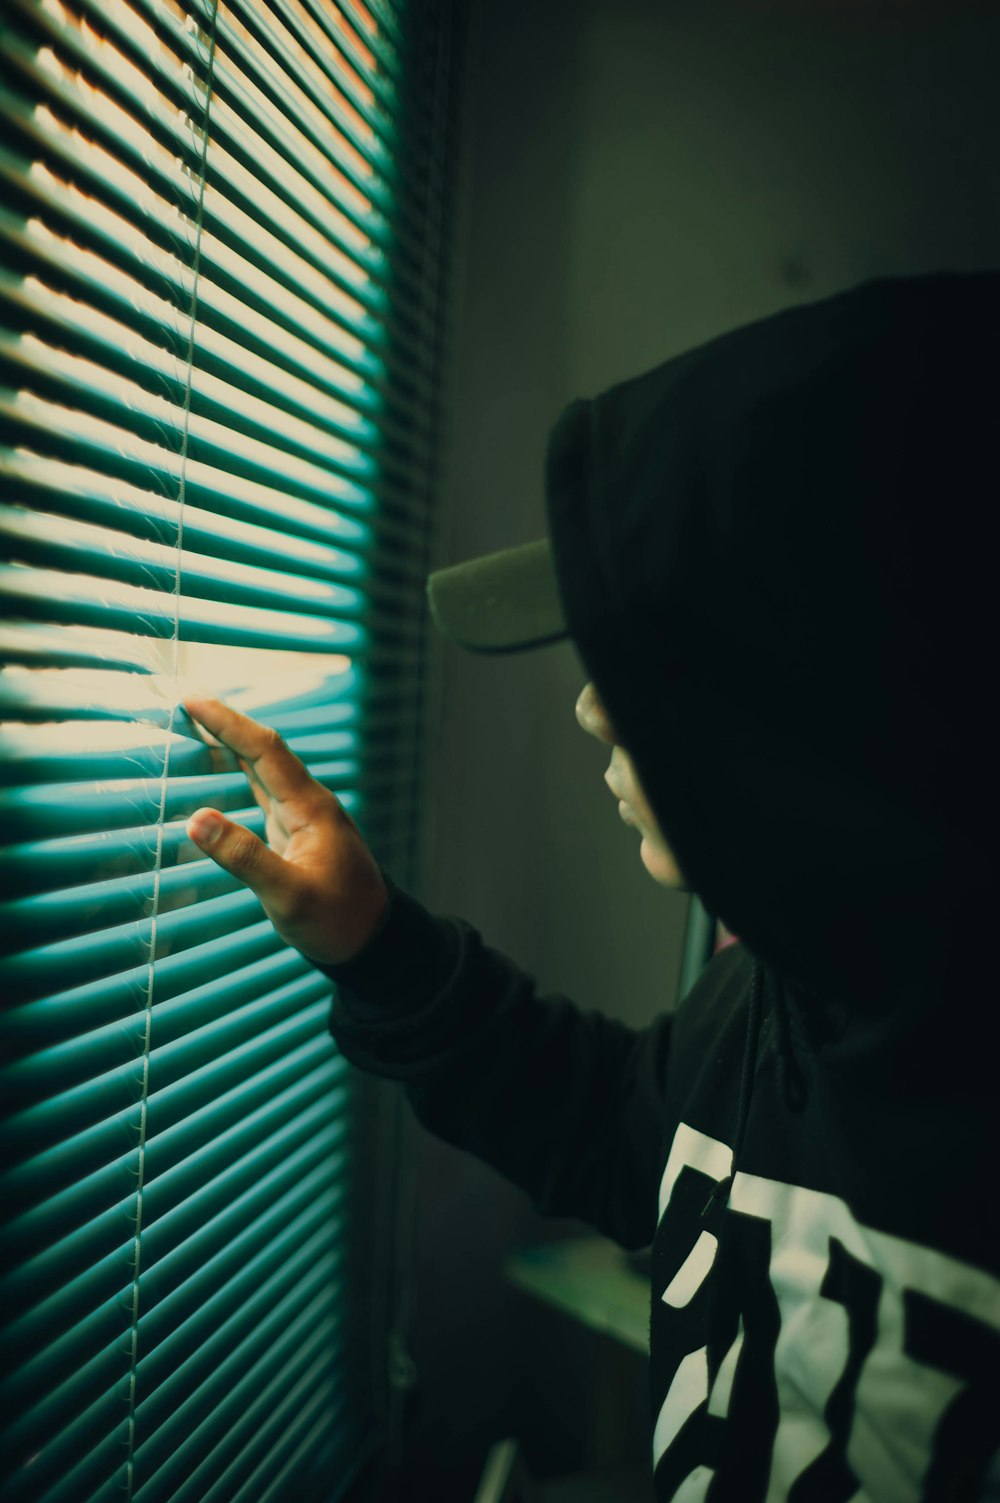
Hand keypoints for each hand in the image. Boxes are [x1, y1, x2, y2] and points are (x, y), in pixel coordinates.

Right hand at [182, 696, 388, 966]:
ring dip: (233, 742)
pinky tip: (228, 764)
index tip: (193, 700)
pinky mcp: (298, 832)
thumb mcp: (288, 896)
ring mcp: (304, 817)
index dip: (228, 723)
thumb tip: (197, 819)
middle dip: (227, 723)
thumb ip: (244, 857)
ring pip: (265, 768)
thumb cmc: (336, 921)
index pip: (265, 751)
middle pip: (264, 751)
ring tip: (199, 721)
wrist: (372, 941)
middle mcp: (309, 803)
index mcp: (310, 808)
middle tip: (187, 700)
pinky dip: (242, 770)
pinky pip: (265, 789)